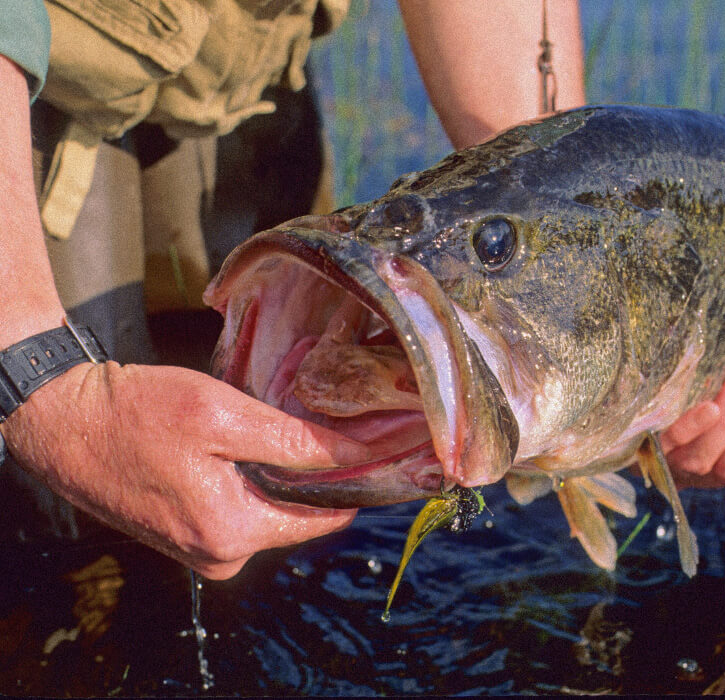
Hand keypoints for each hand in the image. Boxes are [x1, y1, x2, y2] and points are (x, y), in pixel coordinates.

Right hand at [0, 362, 370, 578]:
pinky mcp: (184, 535)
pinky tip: (249, 444)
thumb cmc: (138, 412)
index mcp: (233, 534)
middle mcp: (221, 555)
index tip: (377, 447)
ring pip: (269, 510)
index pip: (325, 520)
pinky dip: (252, 479)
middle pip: (298, 516)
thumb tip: (360, 454)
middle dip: (315, 475)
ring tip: (284, 426)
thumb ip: (296, 442)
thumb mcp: (225, 417)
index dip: (354, 482)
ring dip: (282, 475)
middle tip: (327, 423)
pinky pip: (239, 509)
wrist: (64, 421)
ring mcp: (199, 550)